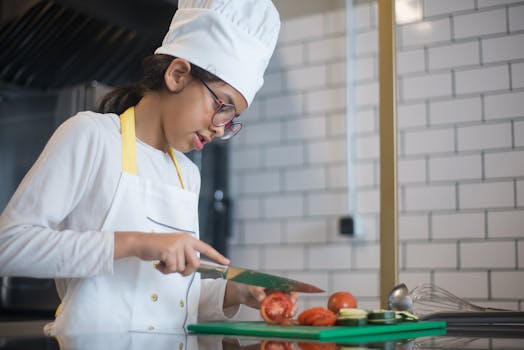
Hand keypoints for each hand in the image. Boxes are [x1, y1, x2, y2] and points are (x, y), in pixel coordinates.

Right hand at [114, 232, 228, 275]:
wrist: (141, 243)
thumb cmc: (157, 248)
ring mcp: (178, 245)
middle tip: (174, 268)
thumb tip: (192, 268)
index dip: (217, 256)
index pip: (206, 249)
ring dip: (171, 270)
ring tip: (163, 262)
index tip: (227, 263)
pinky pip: (172, 269)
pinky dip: (165, 270)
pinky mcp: (170, 250)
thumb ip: (184, 256)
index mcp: (188, 239)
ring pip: (182, 268)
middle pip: (194, 264)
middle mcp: (185, 240)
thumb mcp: (174, 249)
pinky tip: (159, 263)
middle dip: (185, 271)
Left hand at [224, 281, 298, 314]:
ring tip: (286, 317)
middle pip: (292, 298)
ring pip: (288, 307)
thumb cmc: (249, 285)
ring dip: (290, 312)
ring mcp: (278, 301)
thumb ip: (258, 292)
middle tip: (290, 311)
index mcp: (278, 283)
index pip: (291, 286)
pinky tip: (280, 321)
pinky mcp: (274, 308)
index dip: (294, 293)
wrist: (243, 293)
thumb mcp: (252, 287)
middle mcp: (281, 292)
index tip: (292, 300)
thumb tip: (262, 299)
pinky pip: (281, 313)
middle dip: (293, 305)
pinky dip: (282, 317)